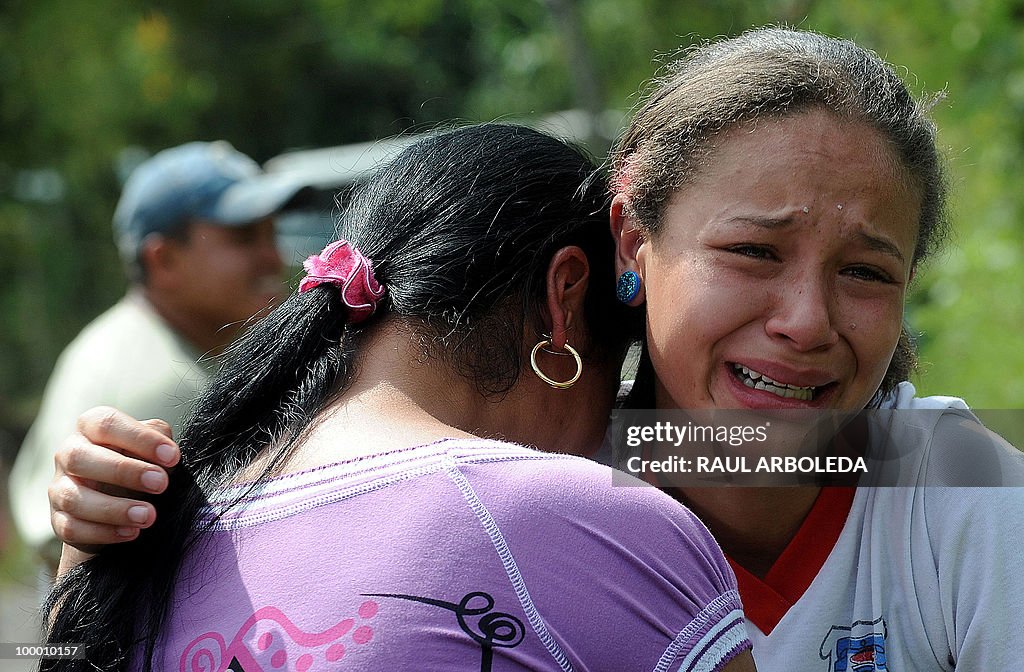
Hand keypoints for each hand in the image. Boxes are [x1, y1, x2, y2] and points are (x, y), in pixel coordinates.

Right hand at [49, 406, 179, 567]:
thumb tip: (166, 452)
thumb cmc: (139, 464)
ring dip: (114, 509)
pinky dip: (103, 532)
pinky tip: (131, 532)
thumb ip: (158, 439)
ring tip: (148, 515)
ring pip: (73, 498)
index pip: (106, 424)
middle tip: (160, 484)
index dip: (140, 438)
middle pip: (80, 457)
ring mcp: (59, 488)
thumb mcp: (150, 447)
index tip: (171, 457)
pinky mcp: (58, 520)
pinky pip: (72, 528)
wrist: (118, 503)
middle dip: (123, 472)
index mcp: (90, 427)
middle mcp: (69, 453)